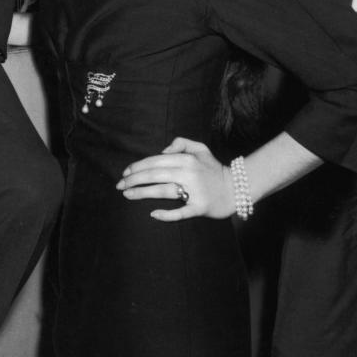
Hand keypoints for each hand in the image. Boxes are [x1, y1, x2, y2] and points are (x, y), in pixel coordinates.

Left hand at [116, 137, 234, 220]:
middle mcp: (188, 173)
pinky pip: (180, 212)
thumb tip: (162, 151)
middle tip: (119, 185)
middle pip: (154, 175)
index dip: (137, 167)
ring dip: (142, 193)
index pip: (155, 161)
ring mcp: (194, 191)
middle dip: (133, 179)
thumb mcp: (200, 148)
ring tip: (127, 194)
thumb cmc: (214, 168)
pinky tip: (153, 214)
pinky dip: (166, 214)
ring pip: (162, 191)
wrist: (237, 188)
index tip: (125, 172)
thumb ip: (181, 143)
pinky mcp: (200, 207)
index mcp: (186, 159)